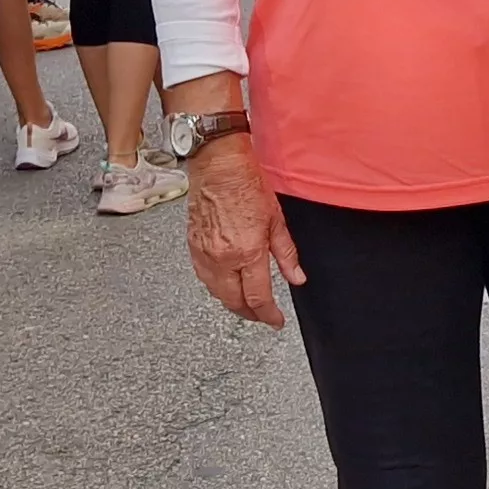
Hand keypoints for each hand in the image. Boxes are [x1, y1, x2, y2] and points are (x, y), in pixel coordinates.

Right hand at [184, 133, 303, 326]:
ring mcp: (205, 253)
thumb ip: (286, 254)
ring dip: (232, 302)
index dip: (268, 315)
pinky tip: (225, 284)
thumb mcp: (276, 221)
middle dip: (250, 314)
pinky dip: (216, 287)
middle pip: (234, 302)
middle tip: (262, 315)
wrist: (218, 167)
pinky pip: (203, 278)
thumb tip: (296, 277)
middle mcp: (223, 257)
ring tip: (246, 302)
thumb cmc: (247, 185)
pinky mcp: (193, 247)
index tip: (276, 320)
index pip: (258, 297)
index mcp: (247, 252)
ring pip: (216, 293)